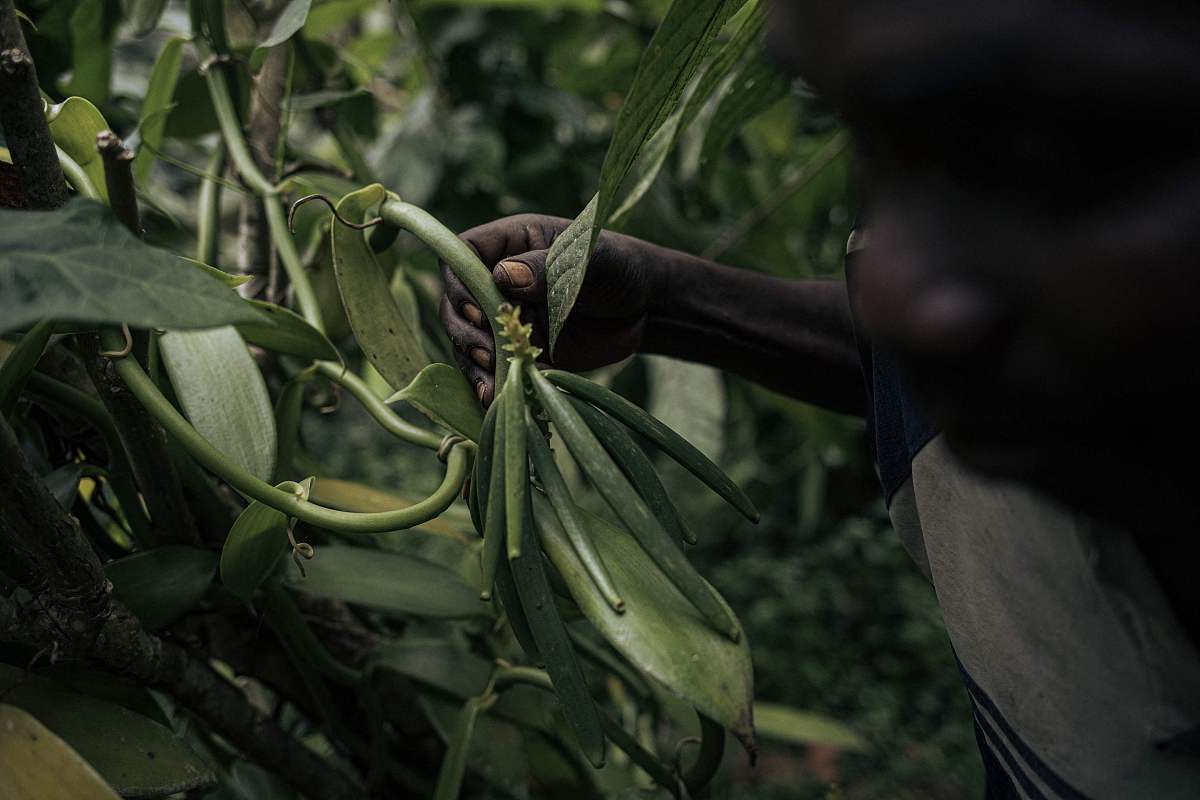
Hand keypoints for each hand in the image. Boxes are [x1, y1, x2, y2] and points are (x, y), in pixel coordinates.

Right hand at [440, 214, 657, 404]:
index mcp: (509, 245)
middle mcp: (497, 281)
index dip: (458, 285)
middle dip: (464, 332)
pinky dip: (490, 383)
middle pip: (454, 304)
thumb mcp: (588, 262)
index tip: (478, 311)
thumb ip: (546, 269)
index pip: (461, 257)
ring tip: (490, 385)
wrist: (643, 309)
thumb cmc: (618, 269)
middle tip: (488, 354)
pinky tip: (496, 399)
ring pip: (467, 340)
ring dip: (472, 364)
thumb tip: (504, 276)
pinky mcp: (515, 349)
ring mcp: (504, 318)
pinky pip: (490, 367)